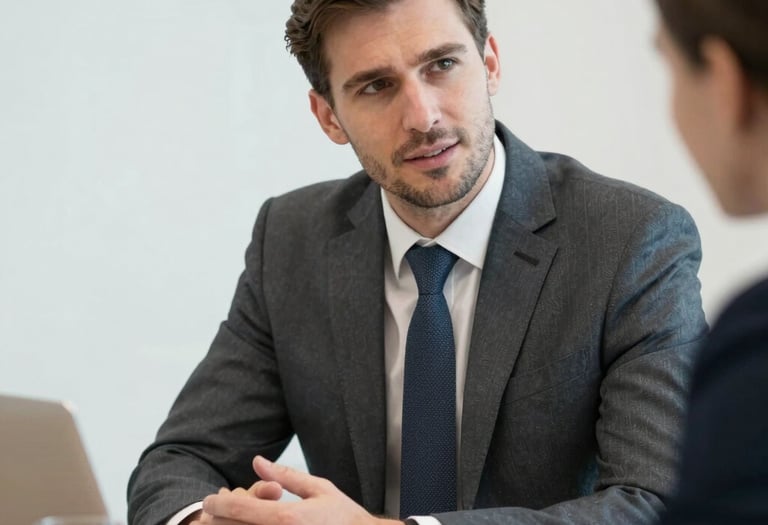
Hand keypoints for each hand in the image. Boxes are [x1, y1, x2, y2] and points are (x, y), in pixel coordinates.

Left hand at [201, 456, 401, 524]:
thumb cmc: (345, 517)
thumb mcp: (319, 489)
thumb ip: (285, 476)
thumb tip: (257, 462)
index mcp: (286, 518)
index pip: (238, 511)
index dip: (217, 505)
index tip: (210, 501)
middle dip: (216, 521)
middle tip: (212, 513)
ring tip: (227, 521)